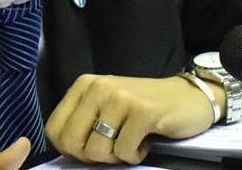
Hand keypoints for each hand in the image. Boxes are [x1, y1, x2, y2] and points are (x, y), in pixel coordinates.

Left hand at [45, 74, 216, 164]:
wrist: (187, 96)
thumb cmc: (142, 107)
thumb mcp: (104, 107)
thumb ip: (82, 121)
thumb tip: (64, 149)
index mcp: (84, 85)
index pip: (54, 129)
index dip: (70, 149)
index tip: (92, 146)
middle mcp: (98, 87)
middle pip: (72, 143)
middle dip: (92, 156)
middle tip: (114, 147)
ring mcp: (121, 98)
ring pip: (96, 151)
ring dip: (116, 156)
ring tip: (131, 141)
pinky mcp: (143, 112)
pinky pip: (125, 151)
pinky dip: (136, 156)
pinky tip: (146, 141)